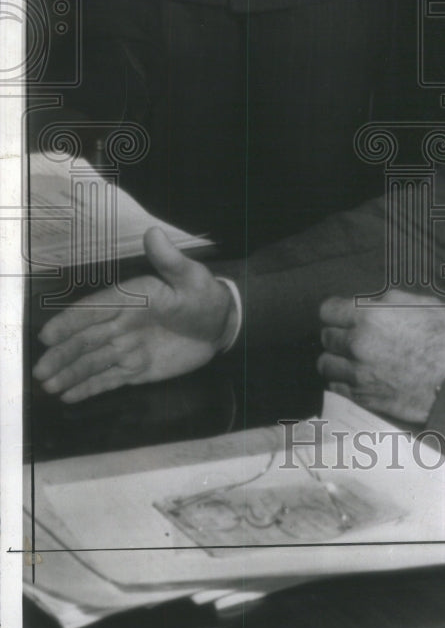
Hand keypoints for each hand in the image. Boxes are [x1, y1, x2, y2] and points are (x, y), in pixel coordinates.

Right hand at [33, 228, 233, 402]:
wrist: (221, 324)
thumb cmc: (204, 295)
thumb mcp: (190, 276)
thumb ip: (169, 260)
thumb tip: (153, 232)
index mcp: (131, 298)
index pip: (95, 309)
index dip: (70, 321)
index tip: (49, 335)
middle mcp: (122, 323)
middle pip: (86, 340)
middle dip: (62, 354)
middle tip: (40, 371)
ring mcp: (128, 348)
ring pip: (93, 362)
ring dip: (70, 373)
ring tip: (49, 387)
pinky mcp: (136, 369)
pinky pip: (109, 379)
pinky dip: (89, 387)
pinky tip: (69, 395)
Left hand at [317, 289, 444, 423]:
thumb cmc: (444, 338)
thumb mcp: (420, 303)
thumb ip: (387, 301)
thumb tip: (369, 304)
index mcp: (368, 316)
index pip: (328, 310)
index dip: (336, 311)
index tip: (342, 316)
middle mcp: (356, 343)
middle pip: (326, 337)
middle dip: (338, 334)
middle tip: (353, 338)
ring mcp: (357, 373)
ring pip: (326, 363)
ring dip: (337, 360)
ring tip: (352, 360)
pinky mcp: (362, 397)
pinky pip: (336, 387)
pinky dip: (343, 381)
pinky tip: (357, 377)